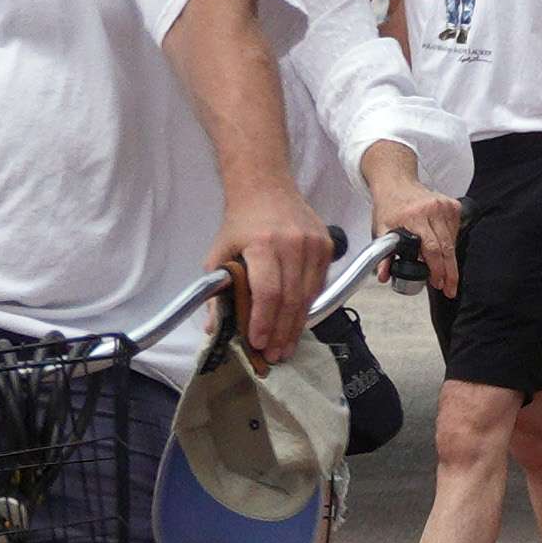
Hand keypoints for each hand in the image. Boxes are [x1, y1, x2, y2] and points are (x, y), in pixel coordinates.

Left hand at [213, 187, 337, 366]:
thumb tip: (215, 329)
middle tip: (274, 355)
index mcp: (263, 244)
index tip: (258, 342)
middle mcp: (293, 243)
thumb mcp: (219, 254)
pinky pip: (319, 284)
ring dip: (297, 325)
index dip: (264, 321)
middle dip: (282, 332)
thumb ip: (217, 292)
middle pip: (291, 299)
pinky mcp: (327, 246)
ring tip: (286, 346)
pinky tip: (297, 321)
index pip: (268, 292)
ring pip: (309, 295)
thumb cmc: (240, 224)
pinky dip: (308, 305)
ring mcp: (314, 244)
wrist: (265, 188)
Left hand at [377, 180, 467, 303]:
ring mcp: (444, 206)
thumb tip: (384, 275)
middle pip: (446, 248)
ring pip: (453, 242)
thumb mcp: (381, 229)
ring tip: (447, 275)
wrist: (397, 183)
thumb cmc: (390, 205)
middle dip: (449, 272)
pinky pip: (456, 231)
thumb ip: (383, 255)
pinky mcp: (453, 205)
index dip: (436, 269)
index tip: (437, 282)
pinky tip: (445, 251)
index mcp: (414, 216)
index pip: (431, 248)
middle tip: (450, 288)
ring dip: (450, 260)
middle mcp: (432, 209)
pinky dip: (452, 244)